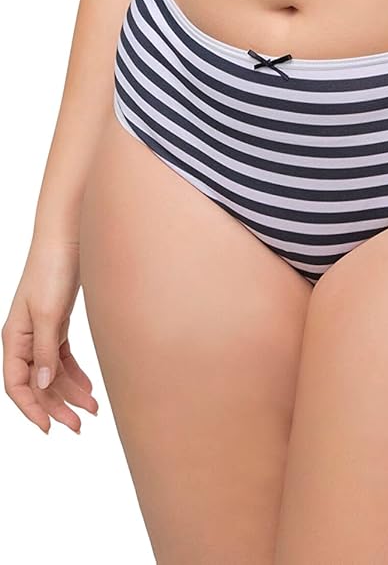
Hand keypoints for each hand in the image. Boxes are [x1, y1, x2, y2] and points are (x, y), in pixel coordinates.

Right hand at [2, 237, 98, 434]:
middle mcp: (25, 339)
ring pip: (52, 373)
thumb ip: (45, 351)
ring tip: (92, 411)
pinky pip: (63, 358)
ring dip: (70, 393)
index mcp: (15, 338)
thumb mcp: (48, 313)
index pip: (16, 385)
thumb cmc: (52, 271)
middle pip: (37, 384)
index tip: (49, 428)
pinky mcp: (58, 324)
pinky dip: (75, 375)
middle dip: (56, 406)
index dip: (31, 409)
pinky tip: (89, 388)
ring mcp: (41, 332)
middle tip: (78, 426)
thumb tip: (42, 386)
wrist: (68, 239)